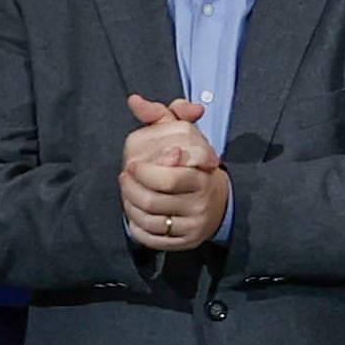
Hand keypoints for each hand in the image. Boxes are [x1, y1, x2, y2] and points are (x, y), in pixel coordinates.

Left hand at [118, 92, 226, 251]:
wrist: (219, 201)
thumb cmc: (194, 164)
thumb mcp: (184, 134)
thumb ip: (160, 115)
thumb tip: (135, 101)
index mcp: (202, 178)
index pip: (168, 178)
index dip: (144, 171)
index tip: (132, 163)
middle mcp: (199, 204)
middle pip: (153, 200)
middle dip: (131, 188)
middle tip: (125, 176)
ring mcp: (191, 226)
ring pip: (148, 220)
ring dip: (129, 204)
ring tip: (127, 191)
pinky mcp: (183, 243)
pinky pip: (150, 238)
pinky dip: (135, 224)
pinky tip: (134, 211)